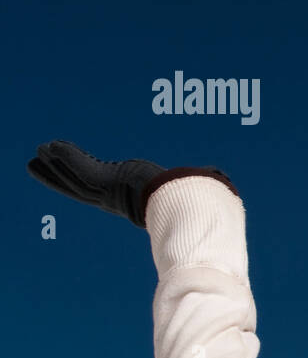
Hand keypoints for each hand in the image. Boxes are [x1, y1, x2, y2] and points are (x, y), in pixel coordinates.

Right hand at [26, 140, 236, 228]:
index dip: (85, 181)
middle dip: (58, 174)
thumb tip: (221, 179)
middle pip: (79, 185)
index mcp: (129, 202)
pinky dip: (66, 156)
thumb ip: (202, 187)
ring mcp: (108, 191)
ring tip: (37, 153)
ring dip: (56, 164)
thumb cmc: (195, 208)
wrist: (189, 211)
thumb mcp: (194, 193)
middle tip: (38, 163)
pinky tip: (52, 146)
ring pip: (75, 177)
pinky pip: (81, 166)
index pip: (100, 191)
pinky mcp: (105, 182)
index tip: (78, 175)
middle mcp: (114, 198)